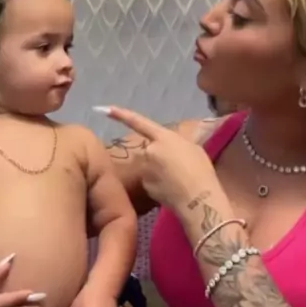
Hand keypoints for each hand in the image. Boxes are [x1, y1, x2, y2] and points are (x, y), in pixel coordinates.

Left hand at [100, 106, 218, 214]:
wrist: (198, 198)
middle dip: (158, 158)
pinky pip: (149, 182)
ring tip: (178, 181)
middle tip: (178, 169)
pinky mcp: (144, 186)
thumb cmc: (200, 169)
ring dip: (158, 172)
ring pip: (148, 167)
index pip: (139, 122)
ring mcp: (144, 169)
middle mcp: (149, 150)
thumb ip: (177, 143)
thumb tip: (172, 146)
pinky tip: (172, 191)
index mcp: (163, 137)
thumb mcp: (194, 148)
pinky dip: (157, 185)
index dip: (121, 115)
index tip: (105, 109)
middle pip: (149, 151)